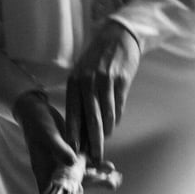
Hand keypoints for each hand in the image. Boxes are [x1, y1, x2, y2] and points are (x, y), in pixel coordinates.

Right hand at [13, 91, 120, 193]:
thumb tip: (72, 162)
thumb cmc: (37, 123)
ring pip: (84, 179)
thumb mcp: (47, 135)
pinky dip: (100, 167)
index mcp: (44, 172)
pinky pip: (89, 165)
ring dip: (99, 182)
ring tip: (115, 182)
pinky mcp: (74, 155)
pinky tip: (111, 167)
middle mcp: (55, 172)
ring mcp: (65, 165)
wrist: (37, 110)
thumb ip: (59, 148)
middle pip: (72, 192)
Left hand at [65, 20, 140, 163]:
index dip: (74, 135)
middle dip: (92, 141)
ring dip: (106, 132)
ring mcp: (105, 81)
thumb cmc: (98, 60)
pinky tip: (114, 126)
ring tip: (105, 143)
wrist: (118, 36)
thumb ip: (81, 98)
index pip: (72, 114)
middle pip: (90, 119)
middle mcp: (87, 82)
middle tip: (95, 157)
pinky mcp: (121, 80)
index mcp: (74, 82)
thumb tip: (82, 126)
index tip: (75, 152)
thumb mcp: (83, 75)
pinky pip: (119, 106)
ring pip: (106, 115)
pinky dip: (116, 118)